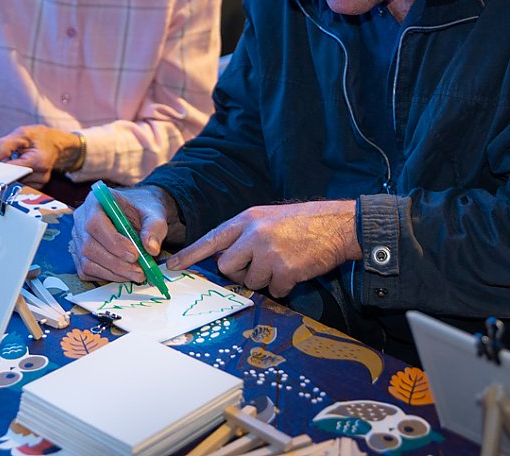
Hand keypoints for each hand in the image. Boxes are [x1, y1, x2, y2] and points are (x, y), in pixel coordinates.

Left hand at [0, 125, 81, 187]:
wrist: (55, 144)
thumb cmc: (39, 137)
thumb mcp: (22, 134)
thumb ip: (3, 146)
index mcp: (38, 161)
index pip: (11, 170)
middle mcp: (40, 176)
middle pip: (11, 179)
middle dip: (0, 171)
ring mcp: (39, 183)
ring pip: (12, 183)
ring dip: (6, 174)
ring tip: (11, 161)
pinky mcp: (36, 187)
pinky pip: (18, 185)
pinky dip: (13, 177)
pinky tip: (16, 168)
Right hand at [69, 185, 183, 283]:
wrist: (139, 214)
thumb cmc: (143, 209)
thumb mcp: (154, 212)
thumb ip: (154, 227)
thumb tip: (151, 248)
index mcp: (96, 200)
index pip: (95, 223)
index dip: (113, 242)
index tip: (134, 255)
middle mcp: (81, 219)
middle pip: (89, 246)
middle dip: (116, 263)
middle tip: (140, 272)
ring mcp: (78, 238)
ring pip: (87, 262)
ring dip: (114, 273)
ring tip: (137, 274)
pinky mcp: (79, 255)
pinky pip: (87, 271)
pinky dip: (107, 276)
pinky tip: (125, 274)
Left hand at [166, 200, 360, 297]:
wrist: (337, 224)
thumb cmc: (302, 223)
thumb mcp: (267, 218)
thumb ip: (245, 235)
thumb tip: (225, 259)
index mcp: (247, 219)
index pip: (211, 239)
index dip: (190, 254)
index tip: (171, 266)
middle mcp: (254, 235)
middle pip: (227, 267)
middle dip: (240, 272)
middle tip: (260, 264)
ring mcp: (269, 253)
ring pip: (252, 282)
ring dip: (267, 279)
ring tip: (285, 261)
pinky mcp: (285, 270)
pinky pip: (275, 291)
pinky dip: (285, 286)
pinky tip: (296, 270)